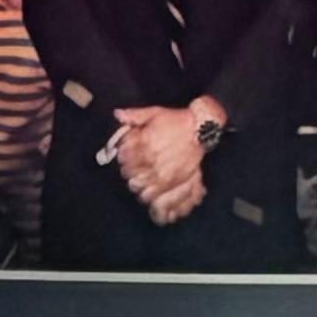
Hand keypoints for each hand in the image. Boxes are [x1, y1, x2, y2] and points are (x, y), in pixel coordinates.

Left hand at [112, 99, 215, 220]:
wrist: (199, 129)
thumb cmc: (175, 121)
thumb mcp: (154, 113)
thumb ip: (134, 115)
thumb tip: (117, 114)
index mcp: (144, 144)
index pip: (123, 159)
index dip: (123, 159)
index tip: (128, 157)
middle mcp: (151, 161)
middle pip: (130, 178)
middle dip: (131, 175)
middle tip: (137, 170)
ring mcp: (163, 175)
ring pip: (142, 191)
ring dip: (142, 188)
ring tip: (145, 182)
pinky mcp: (174, 182)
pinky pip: (159, 199)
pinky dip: (155, 203)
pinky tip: (154, 199)